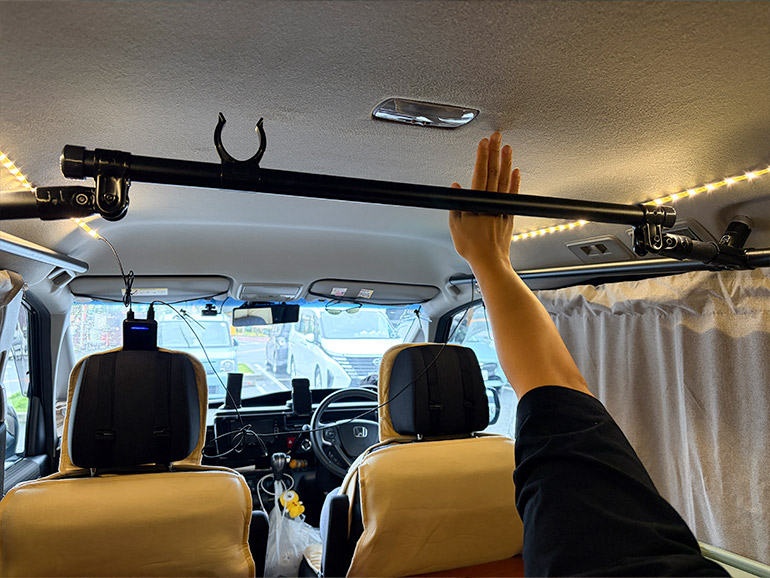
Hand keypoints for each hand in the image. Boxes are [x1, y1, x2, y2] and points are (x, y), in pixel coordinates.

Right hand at [449, 132, 520, 269]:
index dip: (482, 157)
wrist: (489, 261)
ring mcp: (501, 207)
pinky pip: (513, 194)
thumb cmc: (472, 247)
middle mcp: (491, 202)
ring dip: (506, 162)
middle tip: (497, 136)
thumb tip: (455, 188)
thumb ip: (455, 205)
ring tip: (507, 147)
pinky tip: (515, 171)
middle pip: (493, 172)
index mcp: (476, 203)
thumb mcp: (454, 226)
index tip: (483, 143)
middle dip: (495, 152)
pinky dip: (515, 182)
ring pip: (505, 180)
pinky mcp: (509, 214)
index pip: (479, 174)